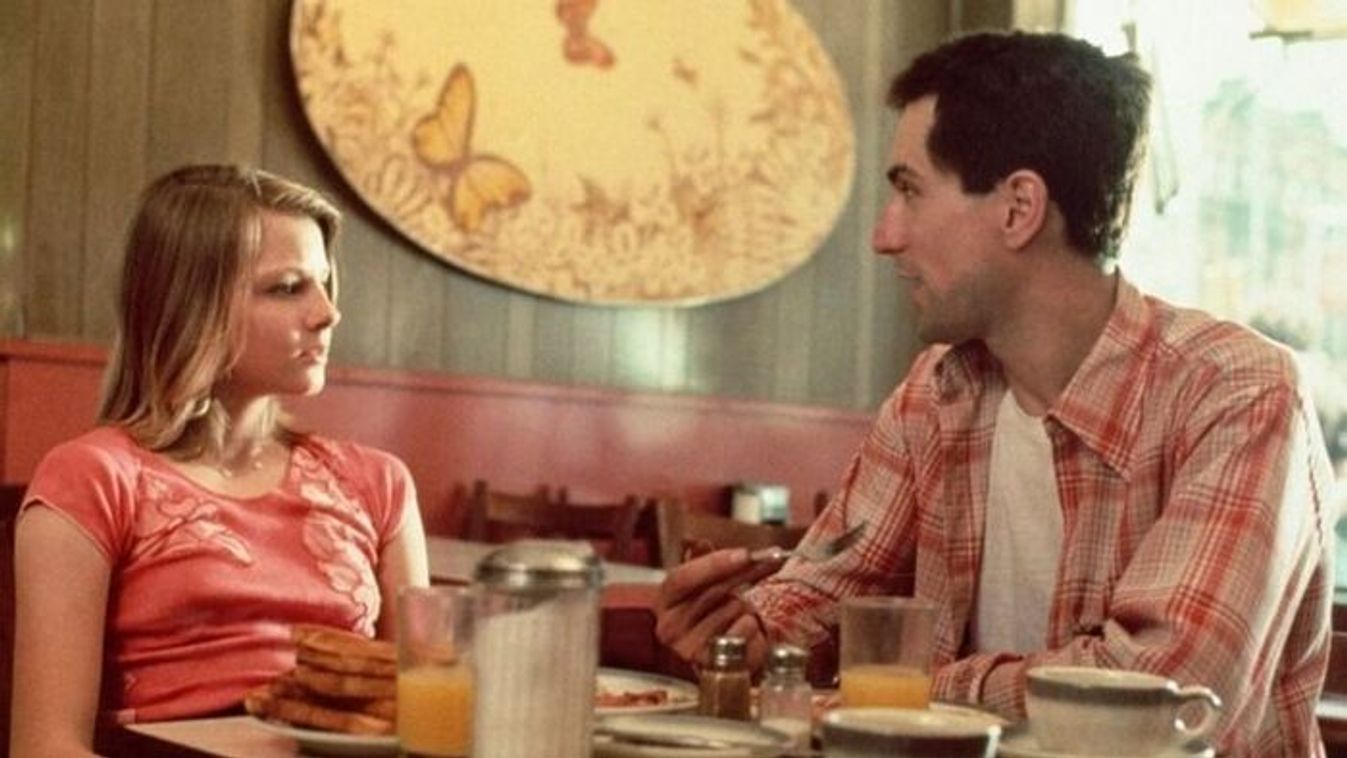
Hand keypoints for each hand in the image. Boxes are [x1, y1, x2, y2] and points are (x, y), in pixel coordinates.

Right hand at [654, 547, 782, 667]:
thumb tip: (699, 542)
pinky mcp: (711, 666)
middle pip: (711, 592)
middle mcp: (669, 628)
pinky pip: (743, 635)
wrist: (724, 647)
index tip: (745, 554)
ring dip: (745, 604)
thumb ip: (703, 560)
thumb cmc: (713, 609)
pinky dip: (752, 626)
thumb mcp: (705, 581)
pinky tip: (747, 625)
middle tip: (770, 560)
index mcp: (664, 601)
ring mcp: (688, 650)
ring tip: (742, 607)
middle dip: (743, 573)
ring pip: (731, 611)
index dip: (714, 564)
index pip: (682, 578)